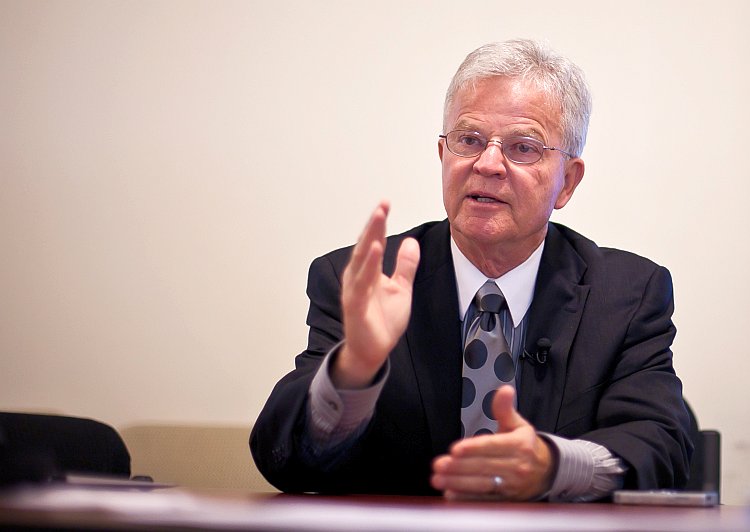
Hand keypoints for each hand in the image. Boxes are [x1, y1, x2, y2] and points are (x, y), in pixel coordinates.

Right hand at [332, 201, 419, 388]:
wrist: (372, 352)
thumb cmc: (382, 321)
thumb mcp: (401, 289)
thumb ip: (405, 266)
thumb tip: (410, 241)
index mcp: (368, 272)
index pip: (373, 242)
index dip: (378, 223)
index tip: (385, 203)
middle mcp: (358, 278)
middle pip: (366, 246)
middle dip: (373, 225)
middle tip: (382, 204)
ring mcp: (355, 291)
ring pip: (362, 260)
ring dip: (370, 238)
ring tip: (378, 218)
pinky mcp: (356, 306)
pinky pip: (362, 283)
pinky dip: (368, 265)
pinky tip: (375, 250)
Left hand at [430, 385, 554, 500]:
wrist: (546, 472)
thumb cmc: (526, 446)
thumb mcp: (518, 425)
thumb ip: (505, 408)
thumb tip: (504, 390)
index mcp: (518, 445)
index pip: (493, 446)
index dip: (473, 448)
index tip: (455, 449)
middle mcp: (516, 467)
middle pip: (483, 467)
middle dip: (458, 467)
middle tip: (438, 465)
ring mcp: (512, 486)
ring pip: (482, 485)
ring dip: (458, 483)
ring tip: (438, 479)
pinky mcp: (506, 500)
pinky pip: (485, 500)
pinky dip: (467, 499)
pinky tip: (451, 494)